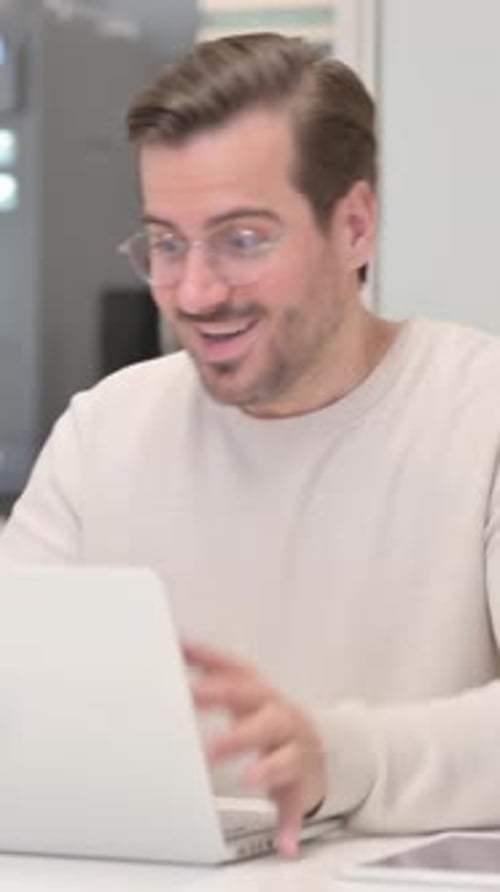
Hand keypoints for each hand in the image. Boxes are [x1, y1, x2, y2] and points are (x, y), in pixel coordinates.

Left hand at [183, 641, 325, 856]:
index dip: (212, 666)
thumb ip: (211, 664)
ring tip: (249, 777)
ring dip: (267, 766)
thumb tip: (177, 639)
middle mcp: (279, 717)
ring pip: (284, 757)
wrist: (311, 742)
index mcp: (260, 693)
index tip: (183, 660)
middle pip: (261, 716)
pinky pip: (297, 805)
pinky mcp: (301, 784)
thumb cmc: (264, 712)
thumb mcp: (242, 685)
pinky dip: (290, 823)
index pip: (236, 675)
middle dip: (236, 725)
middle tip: (206, 734)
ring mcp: (294, 750)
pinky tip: (282, 841)